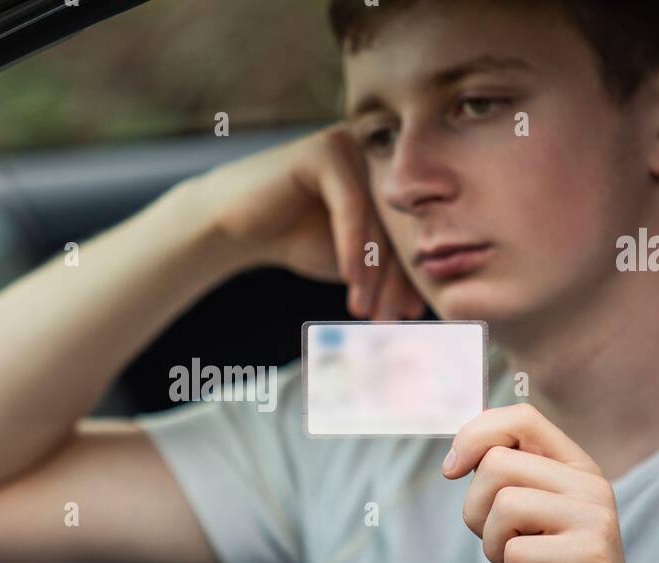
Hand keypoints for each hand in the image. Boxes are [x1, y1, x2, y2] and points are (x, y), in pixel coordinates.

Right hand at [197, 123, 424, 319]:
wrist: (233, 224)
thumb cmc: (295, 238)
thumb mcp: (351, 257)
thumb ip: (387, 267)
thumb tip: (424, 303)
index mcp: (393, 173)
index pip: (410, 230)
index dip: (410, 276)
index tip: (409, 317)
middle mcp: (379, 152)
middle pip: (397, 225)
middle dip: (394, 279)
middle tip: (390, 320)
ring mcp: (355, 145)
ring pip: (377, 219)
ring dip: (375, 272)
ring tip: (367, 311)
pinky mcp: (327, 149)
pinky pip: (352, 206)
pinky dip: (353, 247)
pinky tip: (349, 281)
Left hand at [441, 403, 651, 562]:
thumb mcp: (522, 517)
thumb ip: (504, 478)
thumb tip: (459, 454)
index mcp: (575, 467)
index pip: (521, 418)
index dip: (475, 435)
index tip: (451, 470)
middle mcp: (591, 485)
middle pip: (497, 464)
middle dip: (478, 509)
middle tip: (507, 543)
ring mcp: (595, 519)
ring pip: (503, 505)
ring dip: (496, 546)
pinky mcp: (589, 556)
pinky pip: (515, 552)